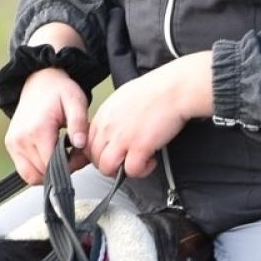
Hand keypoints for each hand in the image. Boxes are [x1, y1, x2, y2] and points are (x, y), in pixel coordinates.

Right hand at [4, 67, 89, 184]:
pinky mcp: (11, 144)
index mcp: (37, 130)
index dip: (69, 166)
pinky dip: (38, 168)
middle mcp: (20, 139)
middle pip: (42, 173)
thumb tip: (80, 144)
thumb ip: (79, 123)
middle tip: (73, 155)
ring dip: (48, 172)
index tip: (78, 156)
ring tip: (60, 155)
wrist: (39, 80)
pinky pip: (24, 170)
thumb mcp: (75, 101)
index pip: (52, 166)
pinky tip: (49, 154)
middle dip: (60, 170)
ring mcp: (13, 143)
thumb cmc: (58, 90)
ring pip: (31, 176)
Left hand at [86, 52, 211, 177]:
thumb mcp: (122, 98)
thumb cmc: (155, 90)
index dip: (100, 154)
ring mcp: (121, 139)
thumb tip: (114, 129)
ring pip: (107, 168)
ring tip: (137, 162)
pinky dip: (142, 170)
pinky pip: (132, 171)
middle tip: (125, 161)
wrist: (173, 89)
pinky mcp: (139, 147)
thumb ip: (113, 116)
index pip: (88, 144)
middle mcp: (108, 128)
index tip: (112, 155)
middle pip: (95, 158)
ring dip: (121, 170)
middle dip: (110, 164)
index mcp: (103, 115)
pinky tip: (150, 160)